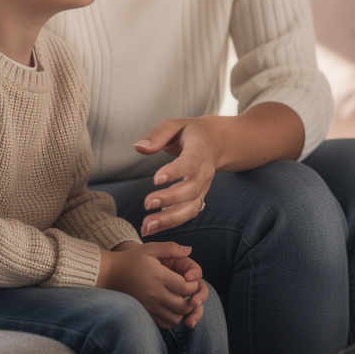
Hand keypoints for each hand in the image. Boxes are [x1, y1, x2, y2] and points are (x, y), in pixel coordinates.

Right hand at [98, 242, 202, 327]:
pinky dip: (173, 318)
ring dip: (183, 311)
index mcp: (158, 276)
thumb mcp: (150, 248)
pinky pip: (165, 324)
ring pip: (176, 318)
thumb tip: (189, 250)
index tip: (191, 280)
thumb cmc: (132, 259)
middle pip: (183, 306)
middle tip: (189, 292)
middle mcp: (155, 294)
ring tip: (181, 300)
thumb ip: (171, 248)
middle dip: (192, 300)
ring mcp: (149, 307)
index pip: (185, 287)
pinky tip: (171, 307)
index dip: (194, 285)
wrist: (111, 274)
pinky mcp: (146, 314)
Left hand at [134, 117, 223, 236]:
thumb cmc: (189, 132)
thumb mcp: (174, 125)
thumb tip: (139, 147)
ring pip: (192, 207)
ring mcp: (204, 186)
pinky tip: (151, 228)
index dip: (175, 171)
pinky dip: (170, 223)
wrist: (215, 142)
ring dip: (170, 218)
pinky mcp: (198, 197)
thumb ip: (157, 135)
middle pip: (193, 189)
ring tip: (147, 226)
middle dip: (171, 198)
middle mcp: (205, 171)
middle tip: (147, 203)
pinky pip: (187, 214)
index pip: (190, 162)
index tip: (156, 179)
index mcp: (199, 149)